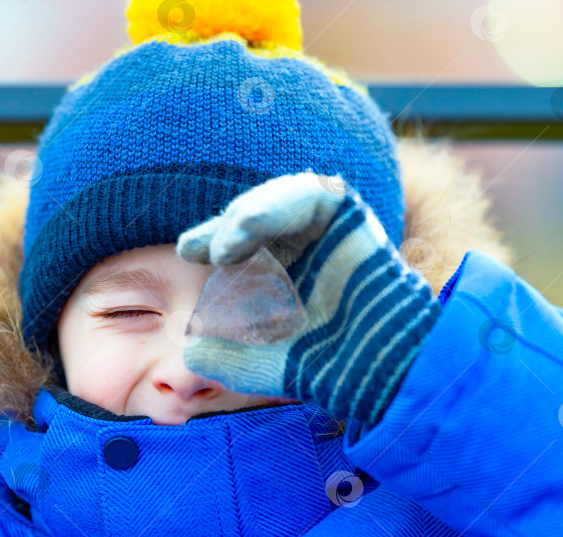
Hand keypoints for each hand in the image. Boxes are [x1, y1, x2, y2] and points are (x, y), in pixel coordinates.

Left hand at [176, 173, 441, 424]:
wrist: (375, 369)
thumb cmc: (324, 368)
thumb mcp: (261, 363)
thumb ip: (224, 358)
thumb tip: (189, 352)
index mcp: (286, 271)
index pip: (242, 246)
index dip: (214, 241)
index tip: (187, 251)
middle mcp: (306, 247)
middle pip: (255, 219)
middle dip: (223, 228)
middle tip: (193, 247)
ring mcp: (328, 230)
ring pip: (278, 201)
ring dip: (245, 218)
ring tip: (222, 248)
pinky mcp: (350, 216)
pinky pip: (311, 194)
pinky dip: (274, 205)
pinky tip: (246, 228)